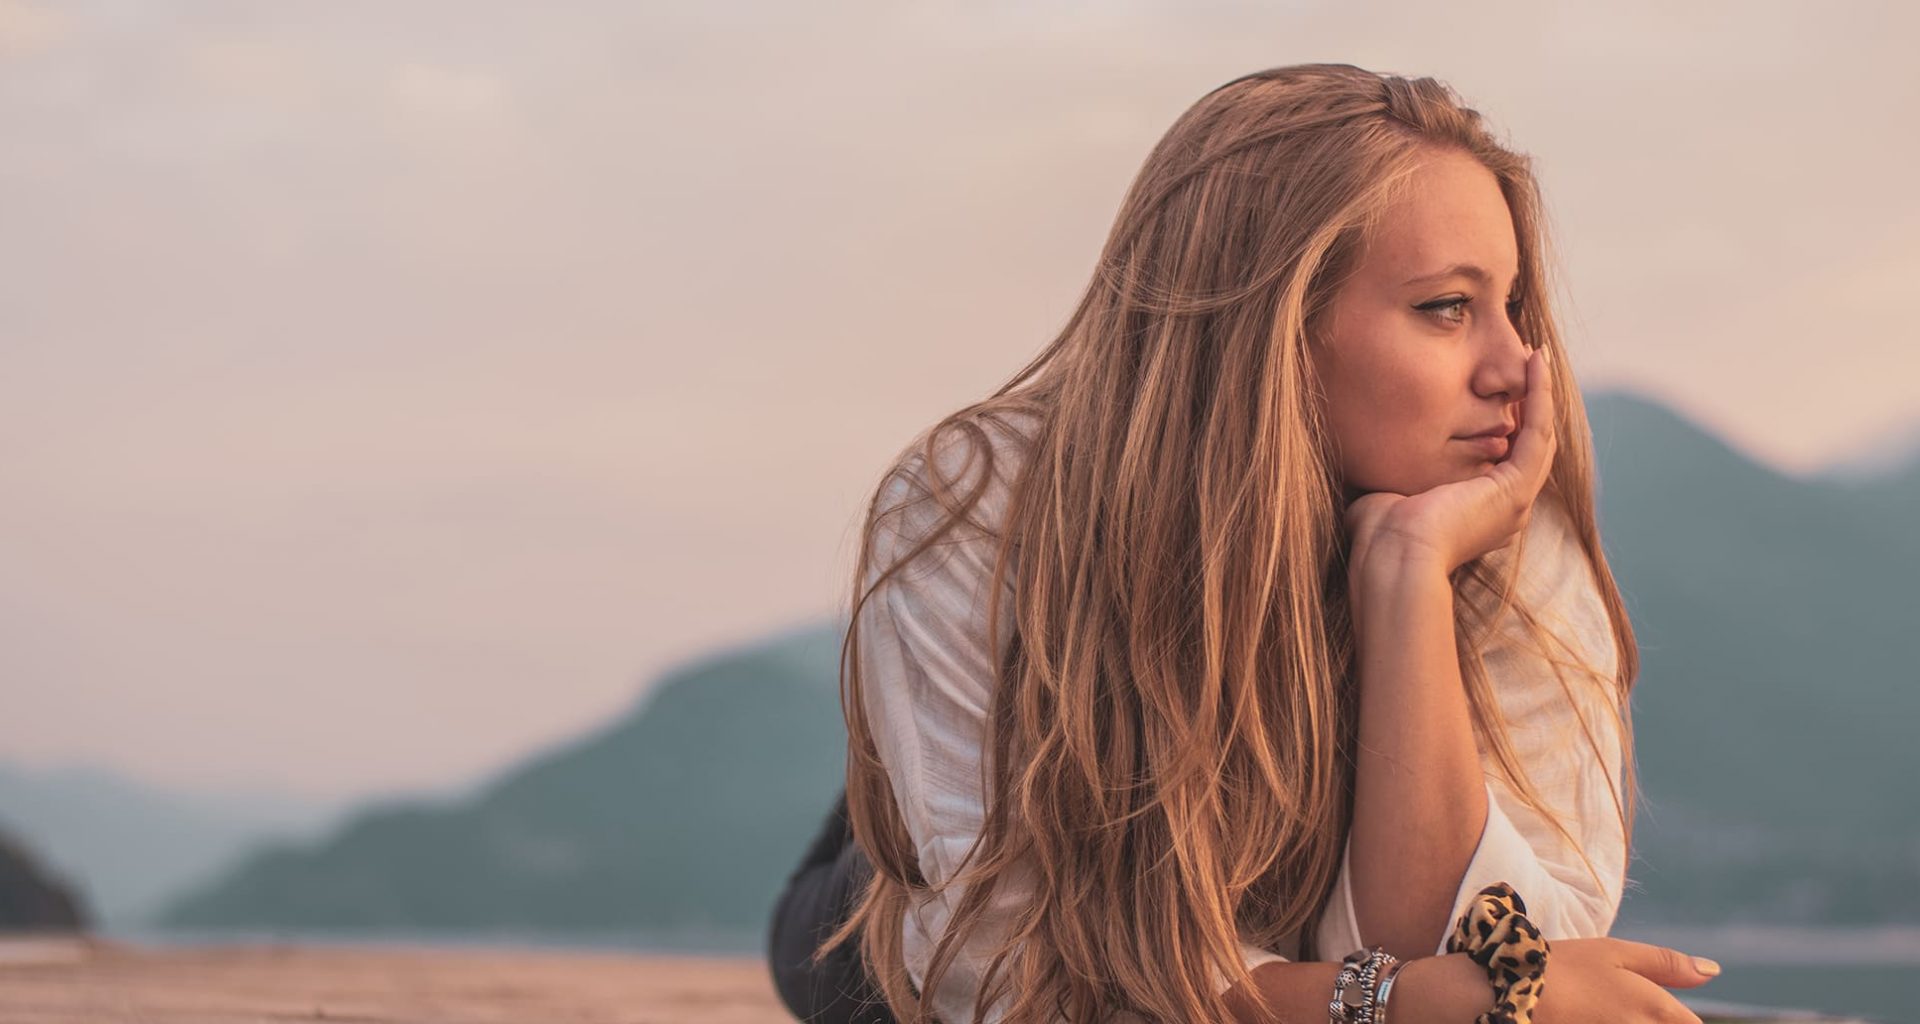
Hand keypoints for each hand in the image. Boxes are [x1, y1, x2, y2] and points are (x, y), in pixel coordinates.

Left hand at [1344, 347, 1556, 578]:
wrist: (1392, 557)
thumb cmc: (1379, 536)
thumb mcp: (1385, 496)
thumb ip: (1387, 482)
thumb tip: (1361, 470)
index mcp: (1478, 513)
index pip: (1502, 458)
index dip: (1502, 420)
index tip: (1493, 386)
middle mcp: (1505, 508)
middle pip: (1527, 444)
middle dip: (1527, 401)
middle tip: (1527, 360)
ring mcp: (1515, 500)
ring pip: (1540, 435)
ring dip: (1540, 392)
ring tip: (1537, 354)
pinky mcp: (1517, 489)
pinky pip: (1539, 431)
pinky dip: (1541, 395)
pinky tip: (1537, 362)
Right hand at [1530, 937, 1719, 1023]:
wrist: (1510, 992)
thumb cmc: (1565, 967)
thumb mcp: (1615, 953)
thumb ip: (1668, 964)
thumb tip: (1714, 971)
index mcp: (1658, 1011)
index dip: (1681, 1021)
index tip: (1650, 1009)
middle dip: (1655, 1020)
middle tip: (1614, 1005)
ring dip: (1632, 1023)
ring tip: (1601, 1012)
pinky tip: (1591, 1020)